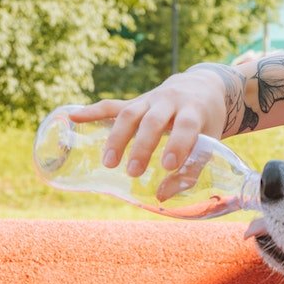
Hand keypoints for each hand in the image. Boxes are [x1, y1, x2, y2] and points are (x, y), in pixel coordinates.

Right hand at [66, 66, 232, 177]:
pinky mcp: (135, 101)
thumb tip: (162, 197)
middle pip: (153, 120)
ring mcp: (150, 99)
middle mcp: (171, 101)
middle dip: (142, 146)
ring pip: (130, 113)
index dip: (178, 144)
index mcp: (195, 111)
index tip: (168, 166)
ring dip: (117, 137)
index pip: (186, 126)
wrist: (201, 87)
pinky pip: (112, 105)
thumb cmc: (206, 122)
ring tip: (108, 161)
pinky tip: (73, 116)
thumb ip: (191, 169)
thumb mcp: (210, 142)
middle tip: (133, 171)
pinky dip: (92, 111)